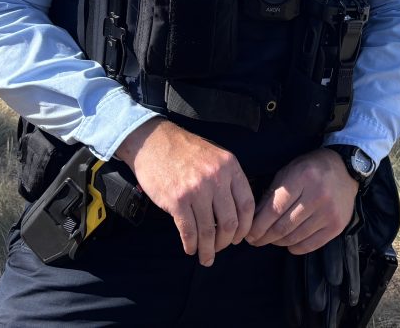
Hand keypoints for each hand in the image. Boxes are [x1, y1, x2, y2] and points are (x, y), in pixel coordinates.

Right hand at [114, 118, 253, 265]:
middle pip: (230, 222)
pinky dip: (191, 245)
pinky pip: (189, 231)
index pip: (247, 204)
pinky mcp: (177, 200)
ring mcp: (196, 190)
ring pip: (209, 231)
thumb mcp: (215, 156)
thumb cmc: (185, 151)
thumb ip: (227, 179)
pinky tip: (190, 249)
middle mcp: (216, 178)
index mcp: (229, 166)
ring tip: (206, 257)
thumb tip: (236, 213)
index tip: (240, 237)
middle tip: (221, 247)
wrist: (153, 141)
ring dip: (208, 249)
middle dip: (227, 241)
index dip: (245, 227)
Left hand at [245, 148, 357, 254]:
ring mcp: (329, 212)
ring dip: (278, 242)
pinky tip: (288, 243)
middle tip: (255, 240)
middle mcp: (318, 195)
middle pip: (283, 226)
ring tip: (271, 240)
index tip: (248, 233)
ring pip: (295, 237)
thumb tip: (254, 220)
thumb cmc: (310, 169)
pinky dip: (295, 248)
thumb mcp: (288, 172)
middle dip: (265, 237)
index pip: (274, 209)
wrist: (344, 169)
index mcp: (302, 177)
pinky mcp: (337, 226)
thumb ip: (271, 194)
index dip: (258, 225)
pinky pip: (310, 245)